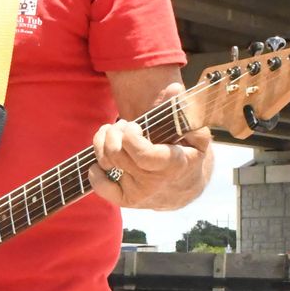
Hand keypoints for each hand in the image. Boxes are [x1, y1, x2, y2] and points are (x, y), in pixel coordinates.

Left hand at [88, 115, 212, 210]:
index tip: (134, 126)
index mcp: (173, 163)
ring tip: (114, 133)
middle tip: (124, 125)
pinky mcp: (126, 200)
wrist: (184, 186)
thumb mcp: (193, 130)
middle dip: (115, 131)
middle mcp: (154, 182)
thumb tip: (174, 89)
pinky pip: (101, 186)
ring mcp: (139, 193)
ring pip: (106, 162)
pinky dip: (95, 171)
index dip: (131, 136)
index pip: (143, 154)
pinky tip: (103, 159)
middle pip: (117, 153)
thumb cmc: (186, 151)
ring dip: (104, 141)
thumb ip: (184, 108)